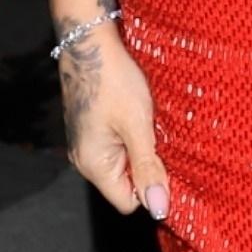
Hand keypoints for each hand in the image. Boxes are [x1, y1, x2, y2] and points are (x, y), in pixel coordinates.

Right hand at [57, 23, 167, 218]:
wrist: (89, 42)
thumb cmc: (112, 80)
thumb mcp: (138, 125)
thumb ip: (148, 169)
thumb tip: (159, 209)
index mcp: (93, 165)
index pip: (128, 202)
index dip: (151, 189)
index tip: (167, 163)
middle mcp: (84, 160)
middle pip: (125, 184)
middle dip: (147, 167)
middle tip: (157, 136)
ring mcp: (85, 144)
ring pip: (123, 164)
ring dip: (141, 149)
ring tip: (147, 123)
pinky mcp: (90, 129)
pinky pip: (116, 147)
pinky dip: (131, 137)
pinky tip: (136, 115)